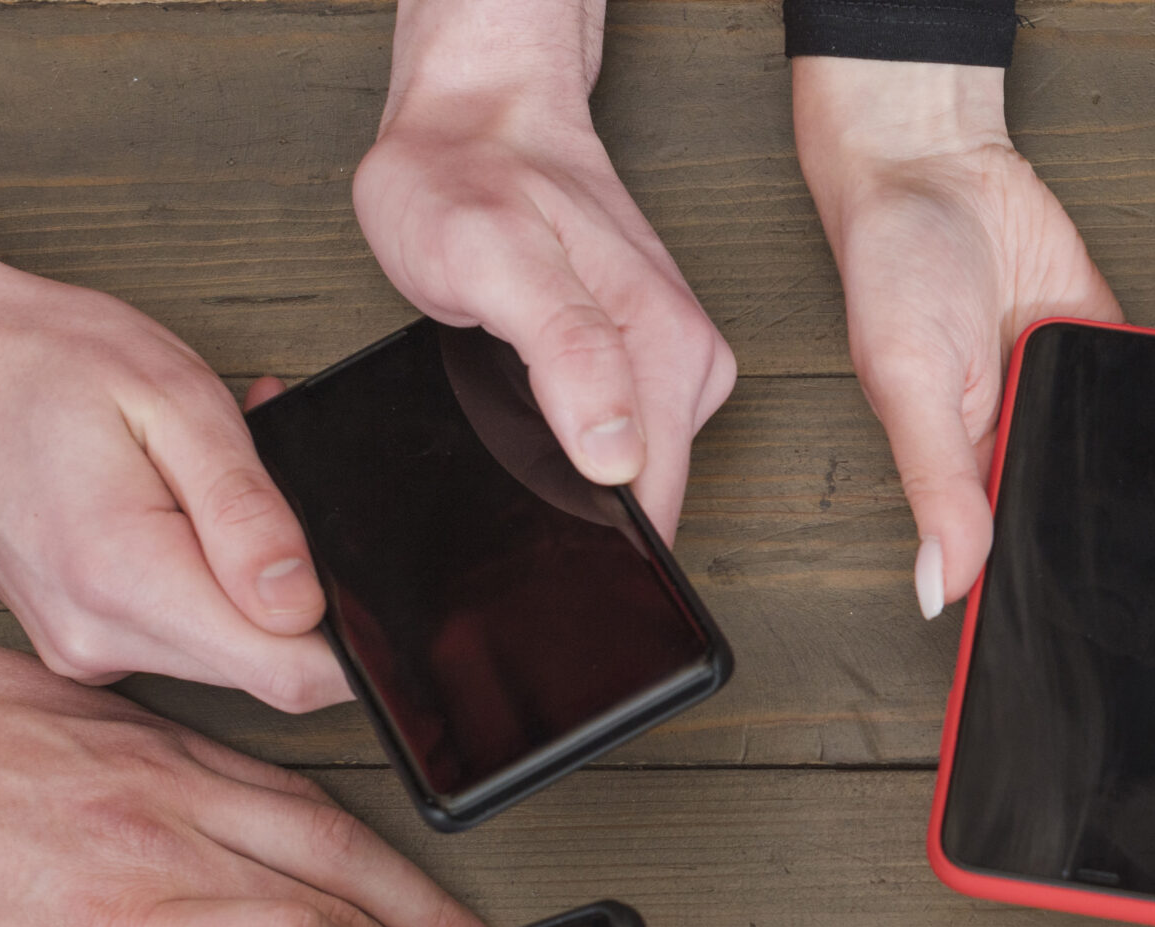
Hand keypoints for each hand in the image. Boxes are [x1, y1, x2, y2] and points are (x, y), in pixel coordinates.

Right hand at [0, 206, 343, 710]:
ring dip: (250, 584)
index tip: (379, 604)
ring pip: (225, 652)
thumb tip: (306, 605)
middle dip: (303, 597)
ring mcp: (79, 645)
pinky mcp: (77, 637)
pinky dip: (204, 582)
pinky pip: (178, 631)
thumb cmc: (37, 357)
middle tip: (283, 502)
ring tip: (219, 490)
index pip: (288, 676)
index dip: (356, 651)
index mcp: (121, 578)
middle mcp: (94, 634)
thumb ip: (247, 511)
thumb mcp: (172, 401)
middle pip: (265, 669)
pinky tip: (189, 515)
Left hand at [355, 0, 736, 538]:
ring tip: (510, 453)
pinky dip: (566, 452)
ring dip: (571, 489)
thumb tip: (619, 455)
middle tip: (505, 510)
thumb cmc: (467, 175)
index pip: (657, 506)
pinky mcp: (640, 365)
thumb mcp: (494, 255)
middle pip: (649, 502)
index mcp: (668, 350)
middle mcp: (687, 363)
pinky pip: (617, 444)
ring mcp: (668, 365)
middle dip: (583, 528)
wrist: (477, 115)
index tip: (547, 583)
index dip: (603, 558)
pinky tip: (526, 427)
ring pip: (632, 478)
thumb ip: (565, 350)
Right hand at [794, 59, 1119, 619]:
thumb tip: (938, 584)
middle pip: (1077, 528)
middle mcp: (1019, 450)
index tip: (1092, 654)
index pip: (1009, 566)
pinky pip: (1153, 404)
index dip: (1046, 608)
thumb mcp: (907, 382)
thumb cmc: (893, 269)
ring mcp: (1069, 407)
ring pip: (1124, 476)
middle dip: (1118, 561)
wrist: (940, 168)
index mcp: (963, 478)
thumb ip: (934, 483)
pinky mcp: (1109, 358)